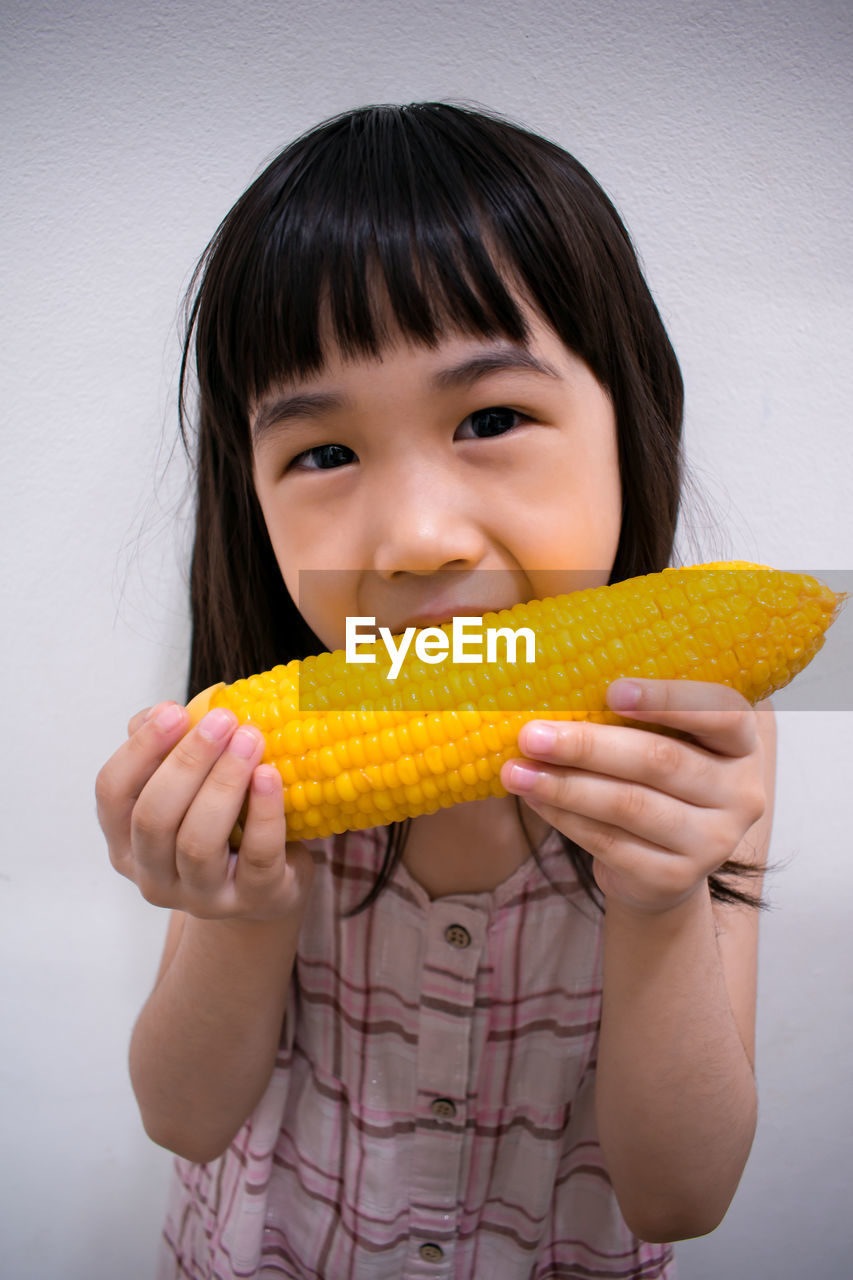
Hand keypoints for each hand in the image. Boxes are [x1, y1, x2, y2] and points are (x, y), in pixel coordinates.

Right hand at [96, 701, 313, 920]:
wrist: (272, 879)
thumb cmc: (222, 821)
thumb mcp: (188, 786)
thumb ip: (167, 748)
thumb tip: (159, 711)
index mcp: (126, 840)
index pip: (111, 793)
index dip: (139, 749)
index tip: (173, 710)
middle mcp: (153, 875)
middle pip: (153, 818)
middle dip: (187, 762)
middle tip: (223, 720)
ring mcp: (201, 896)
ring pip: (198, 841)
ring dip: (224, 782)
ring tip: (251, 739)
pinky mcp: (253, 900)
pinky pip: (256, 856)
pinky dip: (264, 812)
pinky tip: (270, 775)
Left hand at [500, 679, 766, 913]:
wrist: (660, 863)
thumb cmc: (652, 780)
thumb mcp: (658, 739)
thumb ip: (628, 712)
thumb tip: (552, 680)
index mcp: (741, 744)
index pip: (720, 713)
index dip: (668, 700)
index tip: (612, 691)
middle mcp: (740, 793)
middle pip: (660, 761)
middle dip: (588, 746)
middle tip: (532, 734)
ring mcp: (714, 841)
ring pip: (630, 805)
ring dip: (565, 786)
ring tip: (517, 770)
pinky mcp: (677, 878)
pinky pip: (612, 843)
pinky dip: (566, 819)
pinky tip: (534, 799)